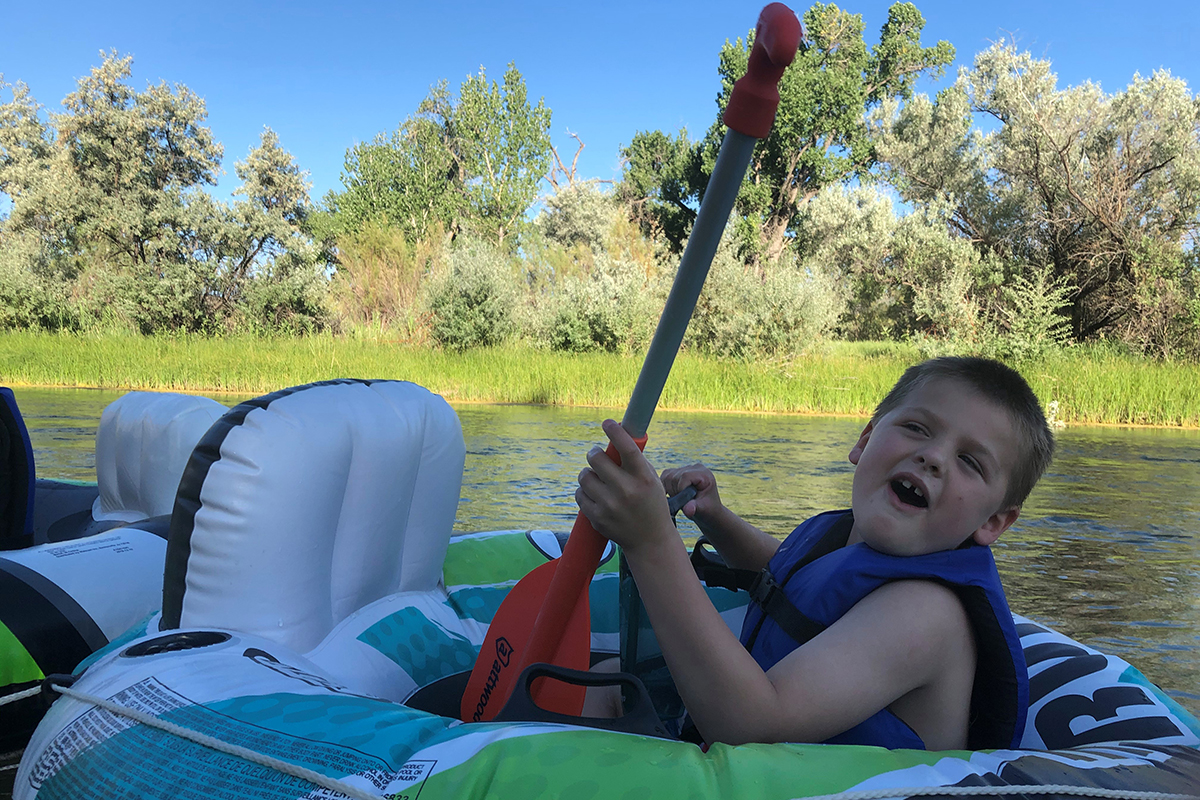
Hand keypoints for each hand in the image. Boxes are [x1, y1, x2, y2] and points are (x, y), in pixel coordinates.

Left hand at [575, 419, 672, 553]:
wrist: (650, 540)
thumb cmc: (651, 503)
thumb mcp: (652, 480)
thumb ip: (635, 461)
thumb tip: (618, 434)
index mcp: (643, 478)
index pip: (627, 449)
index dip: (615, 432)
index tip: (607, 423)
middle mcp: (626, 491)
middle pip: (597, 459)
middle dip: (594, 454)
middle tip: (596, 455)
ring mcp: (610, 506)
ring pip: (584, 476)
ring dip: (588, 474)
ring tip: (597, 478)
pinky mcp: (597, 518)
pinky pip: (580, 494)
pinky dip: (584, 492)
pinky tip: (595, 495)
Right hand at [660, 463, 723, 525]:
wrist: (708, 510)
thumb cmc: (708, 510)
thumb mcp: (702, 510)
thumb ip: (694, 508)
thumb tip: (688, 510)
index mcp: (704, 474)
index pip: (685, 476)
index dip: (680, 489)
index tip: (683, 501)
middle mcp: (695, 468)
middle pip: (674, 476)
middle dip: (674, 491)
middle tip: (682, 502)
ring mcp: (686, 468)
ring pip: (667, 476)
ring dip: (669, 490)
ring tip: (679, 499)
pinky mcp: (678, 471)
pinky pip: (665, 476)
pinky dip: (665, 487)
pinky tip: (674, 495)